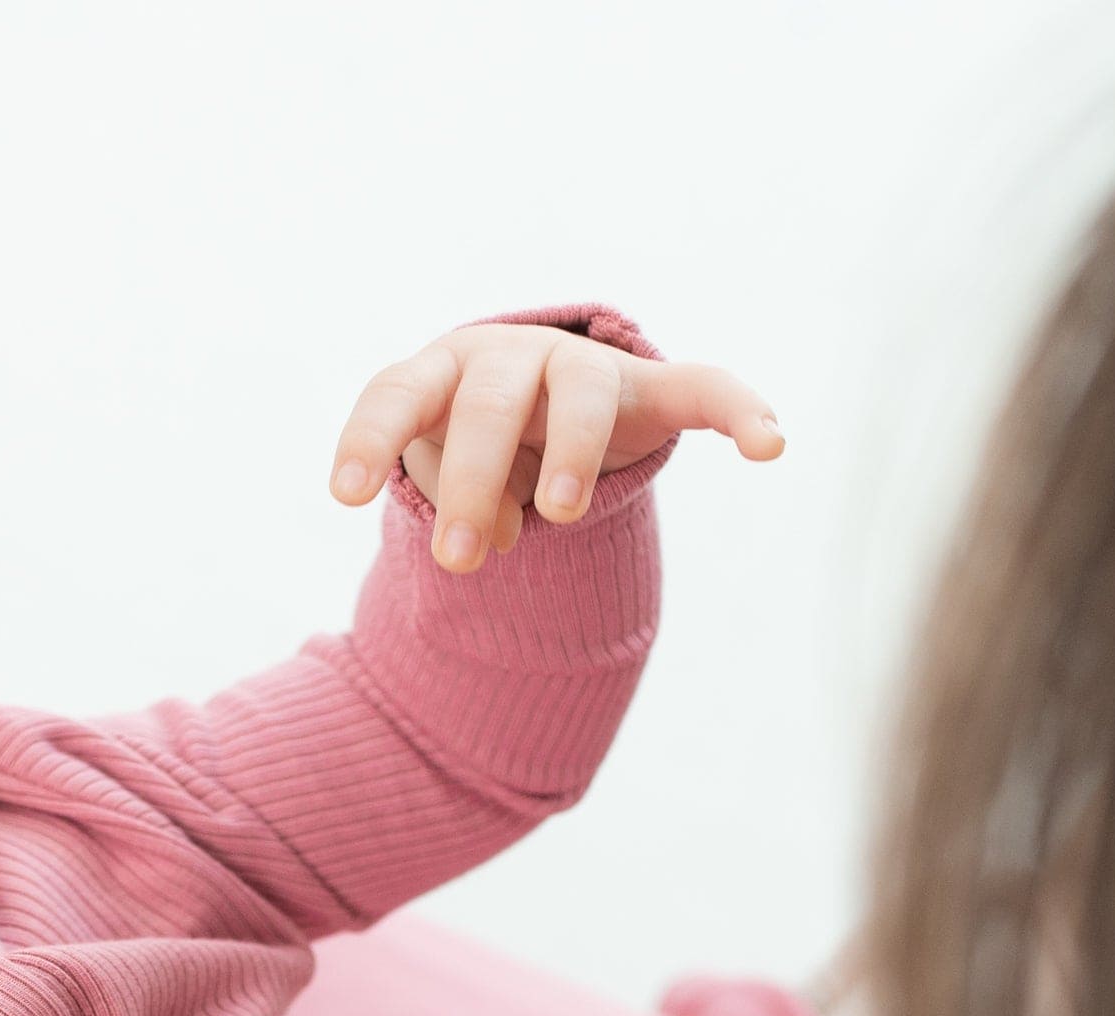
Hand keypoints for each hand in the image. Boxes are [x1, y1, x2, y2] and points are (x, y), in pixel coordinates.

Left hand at [331, 320, 781, 571]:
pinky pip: (702, 390)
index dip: (370, 440)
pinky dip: (739, 410)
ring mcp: (584, 370)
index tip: (344, 496)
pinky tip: (770, 445)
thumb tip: (485, 539)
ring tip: (557, 517)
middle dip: (469, 480)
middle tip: (458, 559)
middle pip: (487, 406)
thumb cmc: (473, 443)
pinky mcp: (651, 390)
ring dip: (566, 453)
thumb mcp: (447, 471)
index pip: (395, 393)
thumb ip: (454, 499)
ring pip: (578, 397)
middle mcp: (511, 357)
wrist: (540, 403)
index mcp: (444, 372)